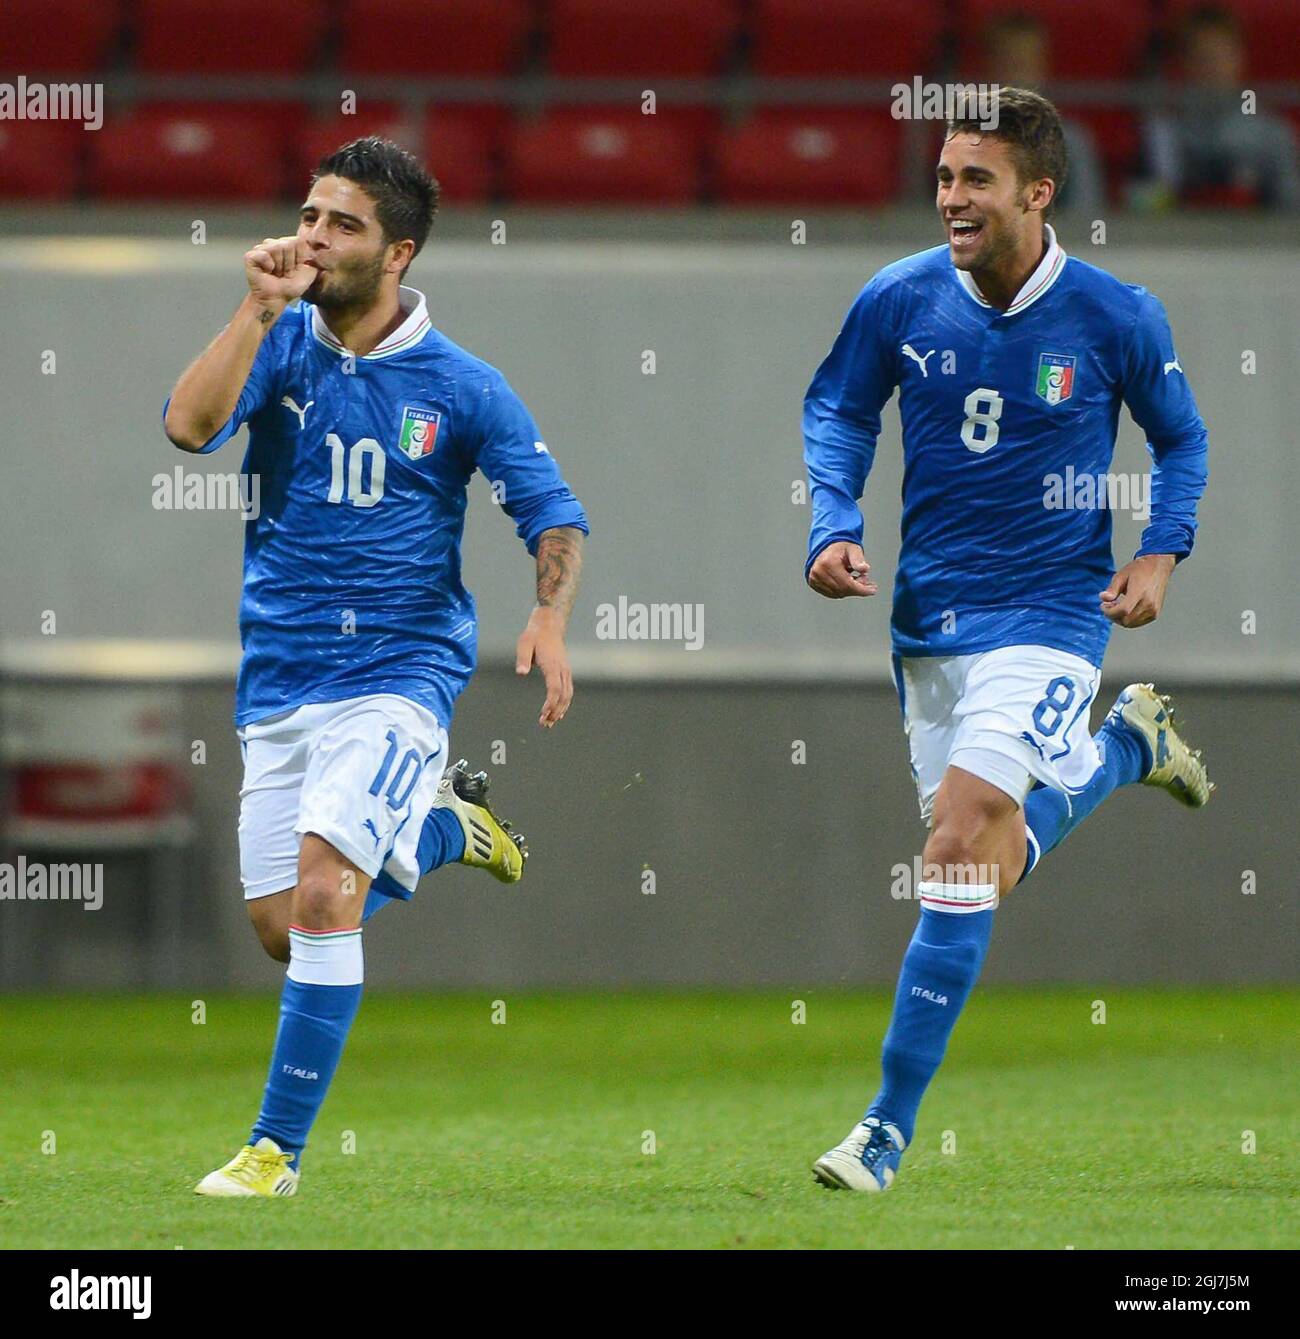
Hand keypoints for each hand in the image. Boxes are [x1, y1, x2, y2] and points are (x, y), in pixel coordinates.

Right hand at [244, 236, 317, 314]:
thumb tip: (316, 251)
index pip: (298, 241)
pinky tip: (267, 271)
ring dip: (279, 265)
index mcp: (289, 246)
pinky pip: (264, 254)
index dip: (299, 257)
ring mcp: (262, 248)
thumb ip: (314, 261)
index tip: (295, 269)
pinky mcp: (251, 255)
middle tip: (284, 272)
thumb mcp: (308, 274)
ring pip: (276, 247)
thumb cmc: (290, 287)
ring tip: (275, 272)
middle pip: (287, 244)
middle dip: (289, 263)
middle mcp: (275, 244)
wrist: (276, 298)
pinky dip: (268, 265)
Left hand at [516, 606, 572, 726]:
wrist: (549, 625)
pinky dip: (564, 704)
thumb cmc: (534, 635)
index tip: (543, 714)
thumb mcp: (524, 644)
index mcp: (552, 665)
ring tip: (550, 723)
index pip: (554, 689)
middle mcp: (562, 670)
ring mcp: (566, 671)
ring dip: (560, 710)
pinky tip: (558, 713)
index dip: (550, 704)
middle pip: (563, 696)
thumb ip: (523, 659)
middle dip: (555, 712)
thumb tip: (521, 673)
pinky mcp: (565, 672)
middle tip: (544, 724)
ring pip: (568, 695)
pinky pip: (568, 691)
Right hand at [807, 541, 877, 598]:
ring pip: (837, 594)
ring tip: (856, 578)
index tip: (872, 590)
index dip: (861, 589)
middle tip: (866, 580)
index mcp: (828, 563)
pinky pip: (832, 593)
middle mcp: (818, 572)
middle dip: (857, 589)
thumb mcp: (853, 549)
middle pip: (843, 590)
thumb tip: (865, 569)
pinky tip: (848, 581)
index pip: (847, 584)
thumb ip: (858, 559)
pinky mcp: (813, 583)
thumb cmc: (841, 547)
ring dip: (850, 590)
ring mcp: (814, 579)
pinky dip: (842, 590)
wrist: (826, 546)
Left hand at [1100, 553, 1175, 627]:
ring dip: (1120, 619)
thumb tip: (1103, 598)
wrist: (1158, 566)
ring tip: (1116, 607)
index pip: (1123, 610)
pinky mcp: (1155, 613)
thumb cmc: (1141, 569)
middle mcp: (1149, 603)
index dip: (1109, 612)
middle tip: (1108, 606)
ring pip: (1131, 624)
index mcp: (1140, 592)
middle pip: (1126, 620)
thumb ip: (1112, 589)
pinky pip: (1138, 622)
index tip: (1103, 606)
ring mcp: (1153, 610)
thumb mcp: (1121, 575)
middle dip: (1113, 616)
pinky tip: (1124, 610)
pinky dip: (1128, 619)